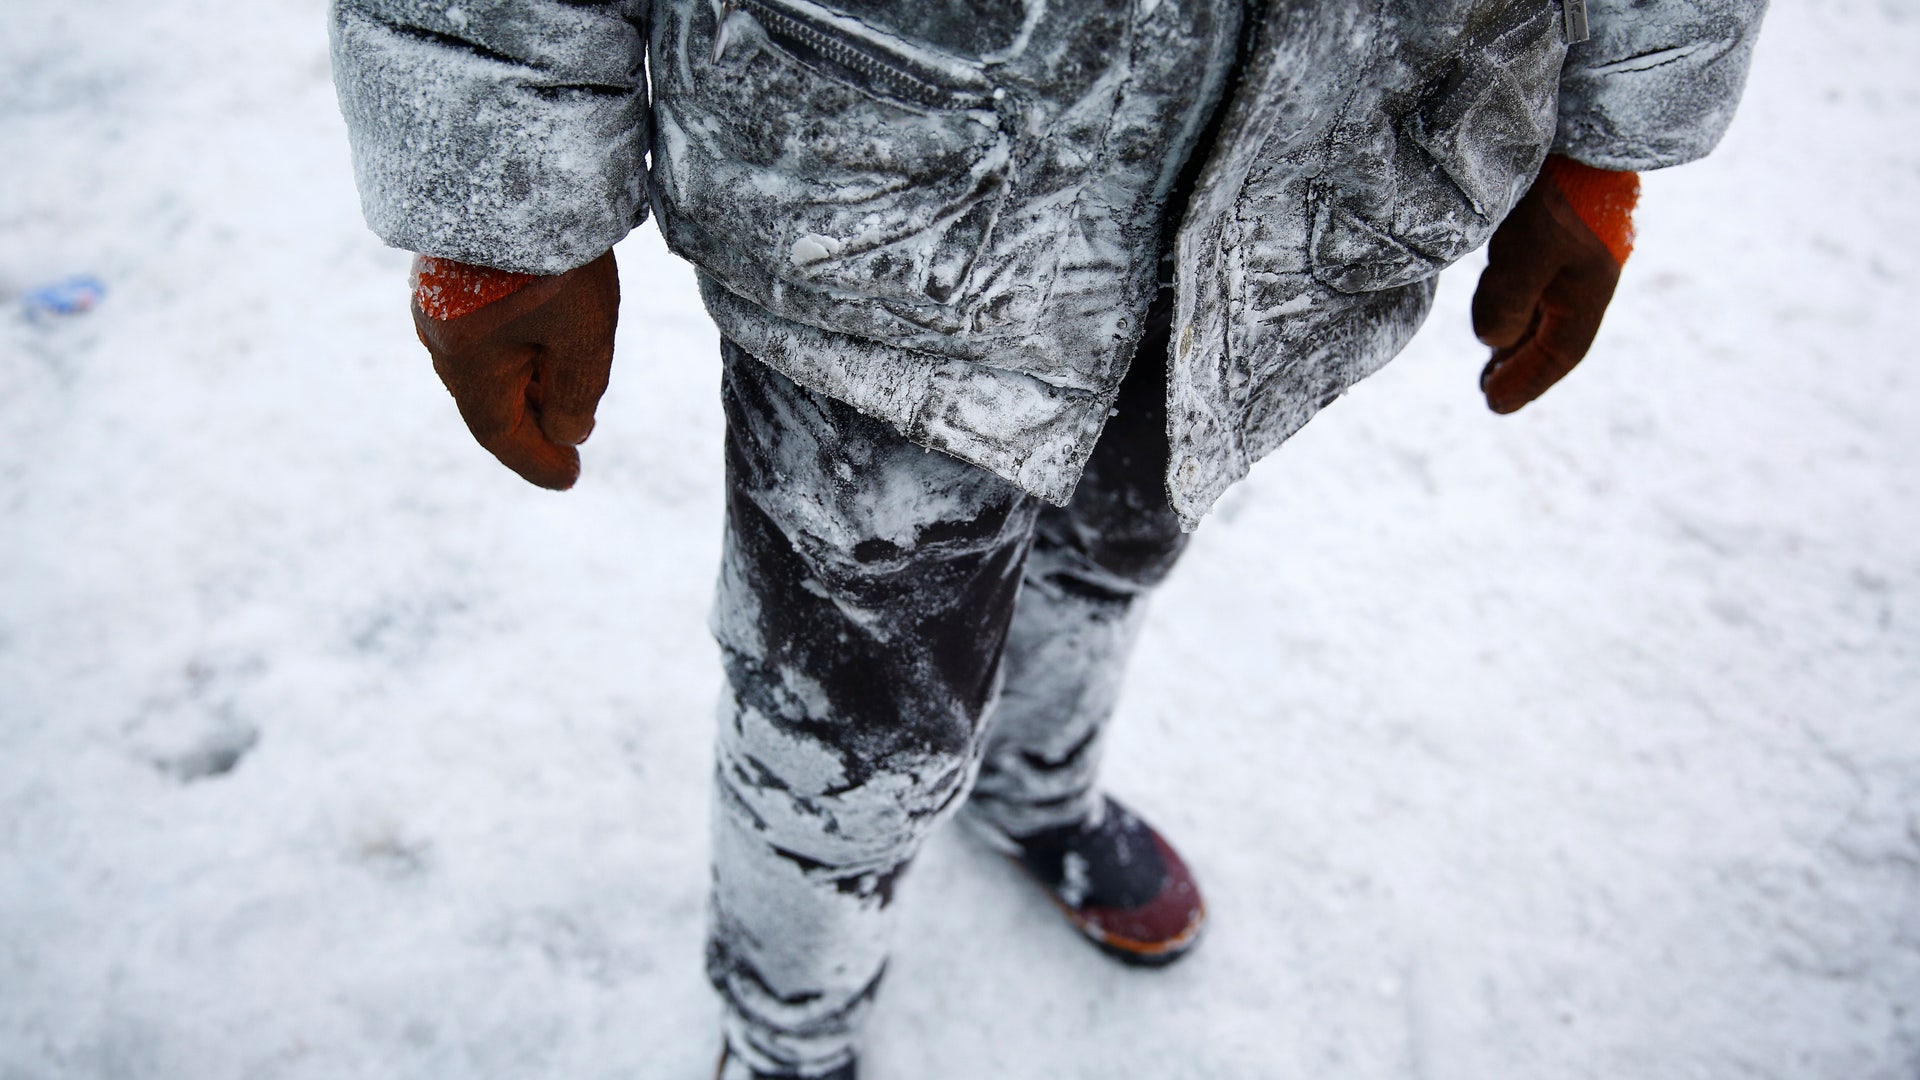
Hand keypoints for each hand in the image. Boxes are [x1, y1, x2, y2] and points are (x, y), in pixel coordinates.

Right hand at [412, 250, 619, 488]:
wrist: (514, 161)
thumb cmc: (551, 253)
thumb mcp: (582, 333)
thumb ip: (576, 394)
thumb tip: (569, 434)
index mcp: (467, 361)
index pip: (501, 433)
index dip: (538, 462)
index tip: (571, 481)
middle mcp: (441, 336)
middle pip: (488, 400)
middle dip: (532, 427)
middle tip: (570, 449)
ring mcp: (438, 301)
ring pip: (485, 365)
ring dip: (525, 388)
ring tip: (564, 401)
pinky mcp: (448, 270)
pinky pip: (482, 332)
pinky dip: (515, 352)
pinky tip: (542, 347)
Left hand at [1472, 157, 1634, 413]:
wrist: (1584, 120)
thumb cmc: (1557, 189)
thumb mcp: (1528, 252)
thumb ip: (1509, 303)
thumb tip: (1492, 341)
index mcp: (1587, 287)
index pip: (1560, 352)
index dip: (1527, 381)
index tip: (1493, 406)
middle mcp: (1586, 271)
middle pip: (1555, 332)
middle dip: (1523, 363)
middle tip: (1490, 389)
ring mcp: (1575, 246)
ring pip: (1546, 304)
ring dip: (1519, 333)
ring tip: (1492, 355)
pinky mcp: (1558, 220)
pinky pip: (1538, 277)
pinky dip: (1519, 300)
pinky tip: (1501, 298)